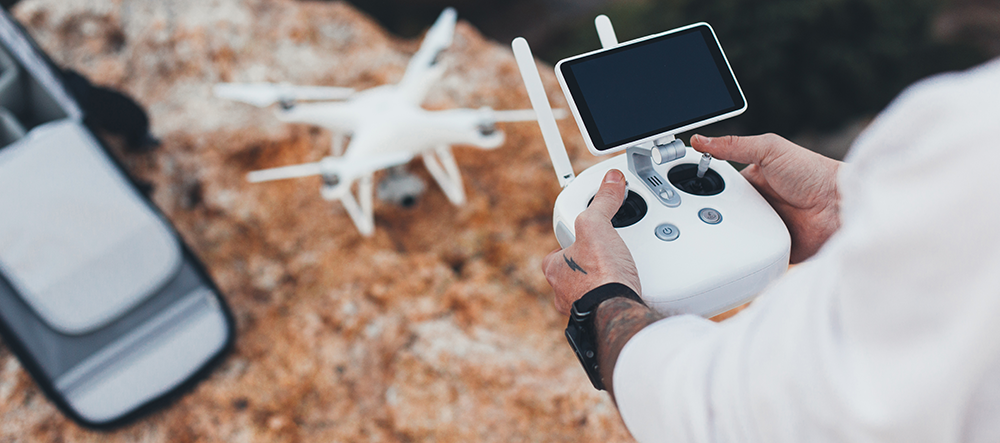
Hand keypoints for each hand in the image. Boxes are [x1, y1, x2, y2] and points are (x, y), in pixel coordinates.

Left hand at [542, 169, 640, 315]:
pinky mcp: (599, 315)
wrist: (618, 310)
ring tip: (620, 267)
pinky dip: (613, 293)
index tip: (590, 231)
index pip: (560, 246)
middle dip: (590, 258)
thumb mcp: (597, 225)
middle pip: (576, 266)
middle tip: (608, 250)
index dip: (575, 236)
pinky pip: (604, 300)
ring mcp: (579, 305)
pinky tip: (625, 287)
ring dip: (603, 277)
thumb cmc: (600, 275)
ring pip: (589, 285)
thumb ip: (602, 201)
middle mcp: (562, 290)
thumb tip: (610, 180)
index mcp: (554, 269)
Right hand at [691, 133, 841, 262]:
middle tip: (695, 216)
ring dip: (724, 235)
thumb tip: (701, 139)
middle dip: (709, 215)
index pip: (718, 185)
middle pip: (721, 212)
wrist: (841, 207)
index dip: (702, 188)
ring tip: (712, 233)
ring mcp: (764, 226)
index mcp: (752, 181)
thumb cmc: (814, 173)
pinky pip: (749, 253)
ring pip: (732, 235)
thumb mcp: (770, 149)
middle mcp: (756, 204)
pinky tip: (732, 250)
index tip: (683, 191)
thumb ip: (735, 145)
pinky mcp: (772, 247)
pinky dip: (741, 253)